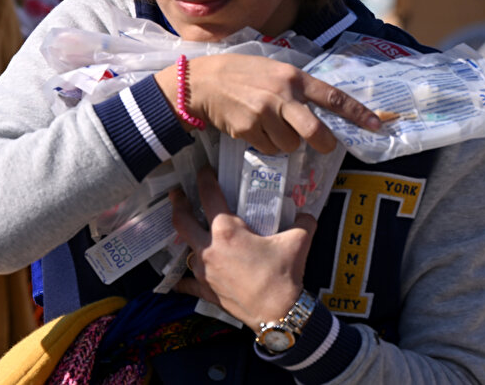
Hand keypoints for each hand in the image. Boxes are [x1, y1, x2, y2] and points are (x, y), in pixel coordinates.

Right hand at [156, 54, 380, 154]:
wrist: (203, 82)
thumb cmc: (242, 74)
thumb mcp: (274, 70)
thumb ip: (297, 87)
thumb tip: (323, 112)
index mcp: (293, 76)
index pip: (333, 97)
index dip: (358, 113)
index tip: (378, 126)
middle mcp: (282, 94)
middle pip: (316, 131)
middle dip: (324, 143)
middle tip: (323, 145)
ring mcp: (265, 113)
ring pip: (291, 145)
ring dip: (285, 142)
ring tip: (269, 125)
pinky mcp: (248, 128)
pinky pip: (269, 149)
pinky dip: (265, 144)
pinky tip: (252, 128)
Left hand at [171, 168, 314, 332]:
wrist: (279, 314)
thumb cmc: (284, 276)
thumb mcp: (298, 242)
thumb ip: (303, 222)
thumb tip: (307, 213)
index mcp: (227, 230)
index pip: (209, 195)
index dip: (205, 178)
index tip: (203, 170)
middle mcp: (209, 247)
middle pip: (182, 220)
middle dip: (178, 203)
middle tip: (177, 193)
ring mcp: (205, 270)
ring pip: (185, 249)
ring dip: (185, 239)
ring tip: (187, 232)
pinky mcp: (206, 290)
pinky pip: (188, 284)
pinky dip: (183, 282)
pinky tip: (177, 282)